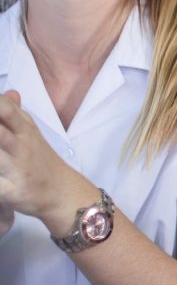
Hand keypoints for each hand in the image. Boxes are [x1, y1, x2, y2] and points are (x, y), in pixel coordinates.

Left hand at [0, 90, 90, 231]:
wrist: (63, 192)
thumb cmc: (40, 161)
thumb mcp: (31, 133)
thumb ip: (16, 113)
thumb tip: (9, 92)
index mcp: (24, 130)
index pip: (6, 109)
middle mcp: (21, 146)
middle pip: (0, 131)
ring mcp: (17, 169)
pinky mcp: (12, 191)